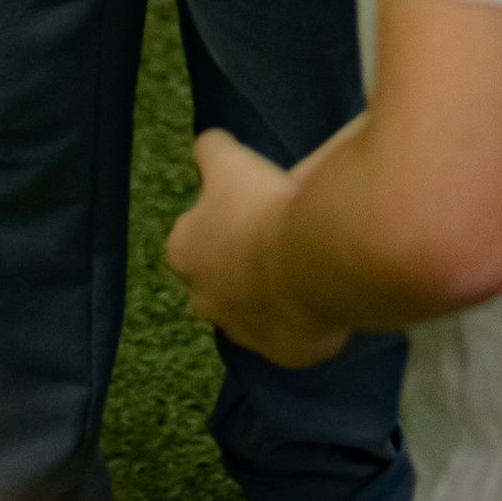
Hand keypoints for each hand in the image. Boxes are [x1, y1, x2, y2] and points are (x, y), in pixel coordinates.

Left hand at [166, 129, 348, 369]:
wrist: (313, 261)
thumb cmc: (262, 208)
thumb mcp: (228, 159)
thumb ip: (209, 150)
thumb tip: (206, 146)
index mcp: (184, 253)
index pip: (192, 234)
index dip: (221, 217)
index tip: (248, 206)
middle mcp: (204, 301)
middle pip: (218, 278)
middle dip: (239, 262)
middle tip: (274, 236)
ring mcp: (244, 334)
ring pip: (251, 310)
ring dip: (268, 292)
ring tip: (300, 264)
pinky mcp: (284, 355)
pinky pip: (290, 335)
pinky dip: (300, 318)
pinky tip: (317, 291)